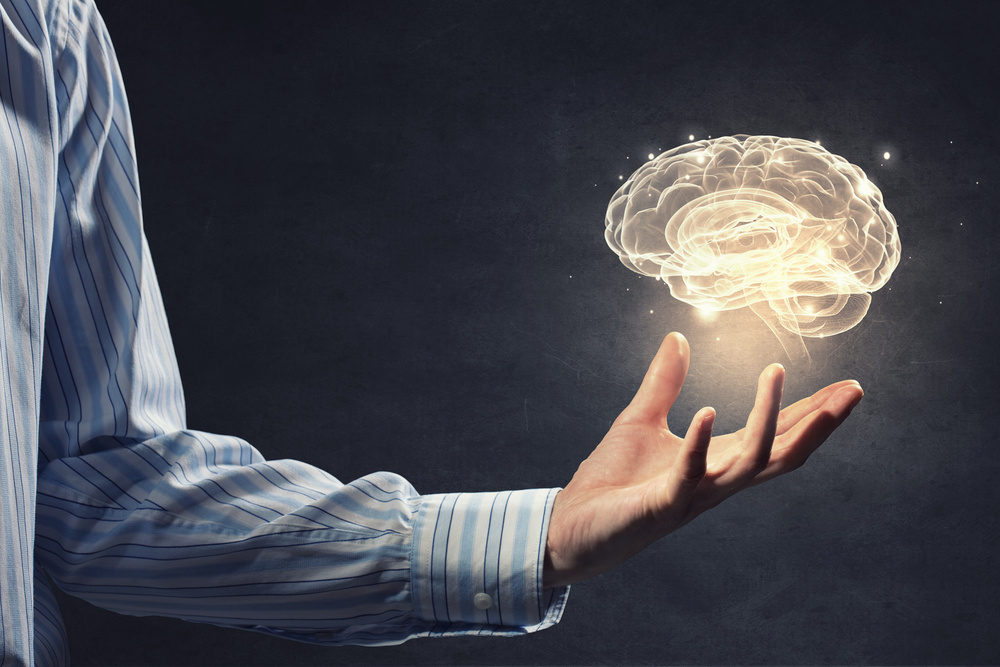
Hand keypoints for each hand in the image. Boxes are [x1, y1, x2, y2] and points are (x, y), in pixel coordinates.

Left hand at [543, 332, 862, 587]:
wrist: (570, 526)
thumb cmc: (611, 481)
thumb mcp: (641, 420)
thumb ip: (664, 383)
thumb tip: (679, 337)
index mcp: (716, 461)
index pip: (775, 435)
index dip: (810, 411)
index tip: (846, 386)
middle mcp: (715, 482)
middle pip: (781, 454)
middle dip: (818, 423)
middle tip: (853, 391)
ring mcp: (692, 497)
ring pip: (748, 464)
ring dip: (765, 419)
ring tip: (775, 373)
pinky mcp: (660, 507)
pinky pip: (687, 476)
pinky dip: (698, 445)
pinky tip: (706, 411)